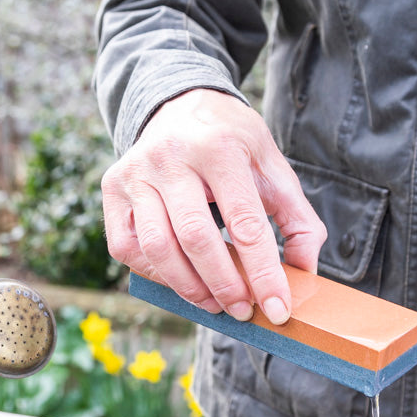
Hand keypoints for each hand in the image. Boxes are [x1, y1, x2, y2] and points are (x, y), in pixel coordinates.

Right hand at [101, 88, 326, 323]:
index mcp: (220, 146)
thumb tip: (304, 275)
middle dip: (224, 285)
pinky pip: (127, 247)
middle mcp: (171, 156)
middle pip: (195, 238)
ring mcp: (135, 173)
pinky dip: (155, 273)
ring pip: (156, 247)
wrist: (181, 105)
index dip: (264, 274)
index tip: (278, 309)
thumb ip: (297, 220)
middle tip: (243, 311)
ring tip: (215, 304)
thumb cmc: (232, 144)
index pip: (245, 223)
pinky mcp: (112, 189)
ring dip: (189, 287)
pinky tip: (180, 279)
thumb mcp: (273, 169)